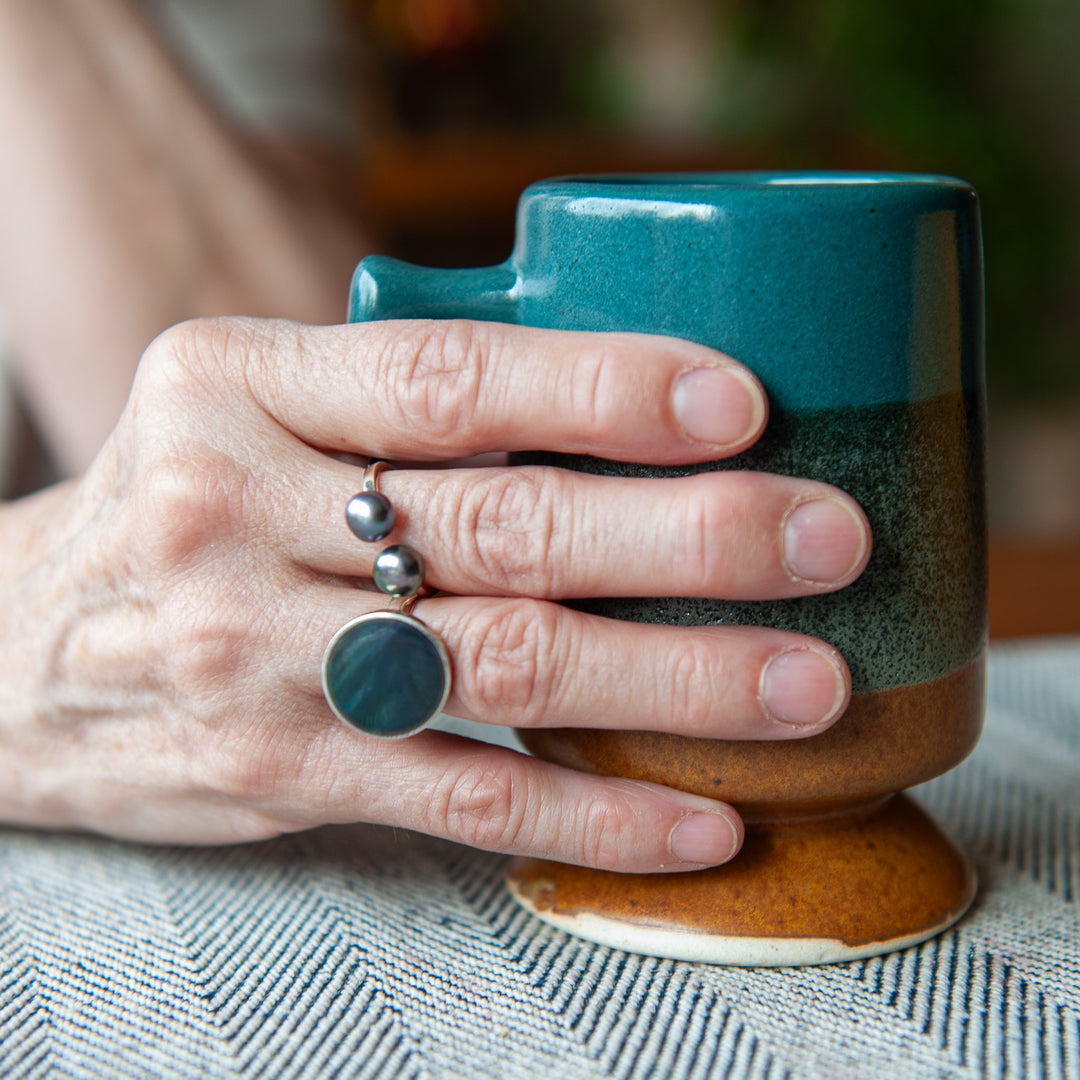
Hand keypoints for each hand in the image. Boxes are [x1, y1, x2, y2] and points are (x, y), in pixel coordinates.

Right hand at [0, 318, 869, 870]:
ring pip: (502, 667)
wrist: (26, 645)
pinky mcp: (279, 772)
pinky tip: (702, 818)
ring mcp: (253, 656)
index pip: (450, 377)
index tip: (742, 405)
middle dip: (687, 538)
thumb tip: (623, 403)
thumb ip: (405, 403)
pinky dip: (596, 813)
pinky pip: (464, 796)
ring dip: (676, 681)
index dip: (605, 389)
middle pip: (503, 526)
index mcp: (240, 384)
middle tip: (828, 538)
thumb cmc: (185, 501)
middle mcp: (237, 513)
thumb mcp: (256, 403)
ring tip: (806, 684)